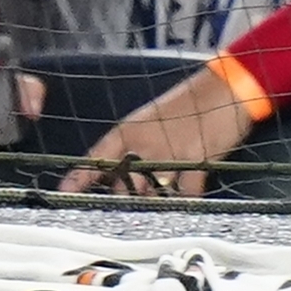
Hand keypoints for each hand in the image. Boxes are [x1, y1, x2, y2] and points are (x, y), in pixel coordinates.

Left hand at [58, 65, 251, 196]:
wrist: (226, 89)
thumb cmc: (188, 103)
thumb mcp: (152, 119)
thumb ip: (137, 144)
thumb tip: (128, 172)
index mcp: (129, 130)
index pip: (98, 157)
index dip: (80, 176)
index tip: (64, 191)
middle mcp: (145, 144)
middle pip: (125, 182)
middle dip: (126, 195)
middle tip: (131, 197)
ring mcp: (171, 155)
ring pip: (152, 192)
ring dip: (154, 200)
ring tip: (159, 198)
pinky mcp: (197, 164)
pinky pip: (185, 195)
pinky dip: (184, 200)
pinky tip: (185, 199)